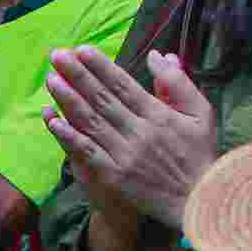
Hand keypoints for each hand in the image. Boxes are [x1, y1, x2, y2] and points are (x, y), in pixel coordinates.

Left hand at [42, 47, 217, 228]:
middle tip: (56, 55)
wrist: (200, 200)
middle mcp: (139, 131)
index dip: (100, 66)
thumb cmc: (200, 154)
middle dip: (77, 75)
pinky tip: (53, 121)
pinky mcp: (115, 176)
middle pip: (102, 99)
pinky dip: (70, 137)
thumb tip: (158, 55)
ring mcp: (125, 154)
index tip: (81, 50)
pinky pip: (88, 152)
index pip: (123, 85)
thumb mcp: (201, 113)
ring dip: (68, 99)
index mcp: (158, 114)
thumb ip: (178, 83)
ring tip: (50, 79)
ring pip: (91, 122)